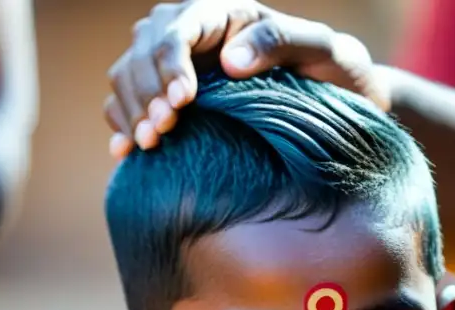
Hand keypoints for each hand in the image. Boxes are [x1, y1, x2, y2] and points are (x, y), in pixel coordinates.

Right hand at [105, 0, 379, 158]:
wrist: (333, 101)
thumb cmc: (332, 71)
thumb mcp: (321, 50)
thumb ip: (280, 42)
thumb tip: (230, 60)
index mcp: (221, 13)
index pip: (176, 31)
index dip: (171, 65)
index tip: (183, 102)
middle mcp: (189, 32)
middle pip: (141, 54)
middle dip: (146, 92)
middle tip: (163, 132)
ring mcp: (173, 65)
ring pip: (127, 77)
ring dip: (131, 111)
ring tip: (150, 143)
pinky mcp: (166, 96)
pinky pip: (125, 103)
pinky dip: (121, 124)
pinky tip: (126, 151)